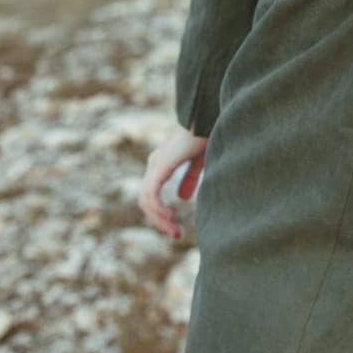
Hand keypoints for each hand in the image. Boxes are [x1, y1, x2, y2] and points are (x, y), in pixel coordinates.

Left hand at [138, 124, 207, 238]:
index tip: (175, 226)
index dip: (160, 213)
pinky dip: (158, 209)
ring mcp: (155, 165)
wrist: (206, 119)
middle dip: (159, 220)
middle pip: (146, 200)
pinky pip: (151, 194)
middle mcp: (154, 164)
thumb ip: (190, 178)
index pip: (152, 195)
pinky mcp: (160, 166)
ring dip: (158, 219)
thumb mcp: (199, 162)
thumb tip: (182, 198)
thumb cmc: (205, 135)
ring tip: (174, 230)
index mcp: (161, 164)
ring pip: (146, 200)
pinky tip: (170, 217)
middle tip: (175, 233)